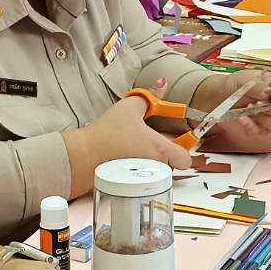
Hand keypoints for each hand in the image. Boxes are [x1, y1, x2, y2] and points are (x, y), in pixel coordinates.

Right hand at [71, 93, 193, 171]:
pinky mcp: (132, 186)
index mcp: (160, 149)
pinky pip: (144, 179)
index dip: (182, 150)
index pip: (186, 159)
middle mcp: (155, 167)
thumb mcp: (128, 107)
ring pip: (157, 172)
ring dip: (152, 163)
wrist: (84, 156)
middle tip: (150, 143)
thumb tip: (162, 83)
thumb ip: (149, 96)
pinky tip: (127, 161)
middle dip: (164, 155)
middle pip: (172, 165)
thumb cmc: (107, 134)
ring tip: (136, 151)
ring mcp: (144, 180)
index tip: (175, 142)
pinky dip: (139, 172)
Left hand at [194, 70, 270, 152]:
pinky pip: (267, 135)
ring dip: (266, 121)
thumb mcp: (242, 80)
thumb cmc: (233, 86)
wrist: (218, 99)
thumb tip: (268, 91)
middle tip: (257, 105)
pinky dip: (254, 128)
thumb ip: (257, 85)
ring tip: (249, 112)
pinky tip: (243, 120)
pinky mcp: (266, 130)